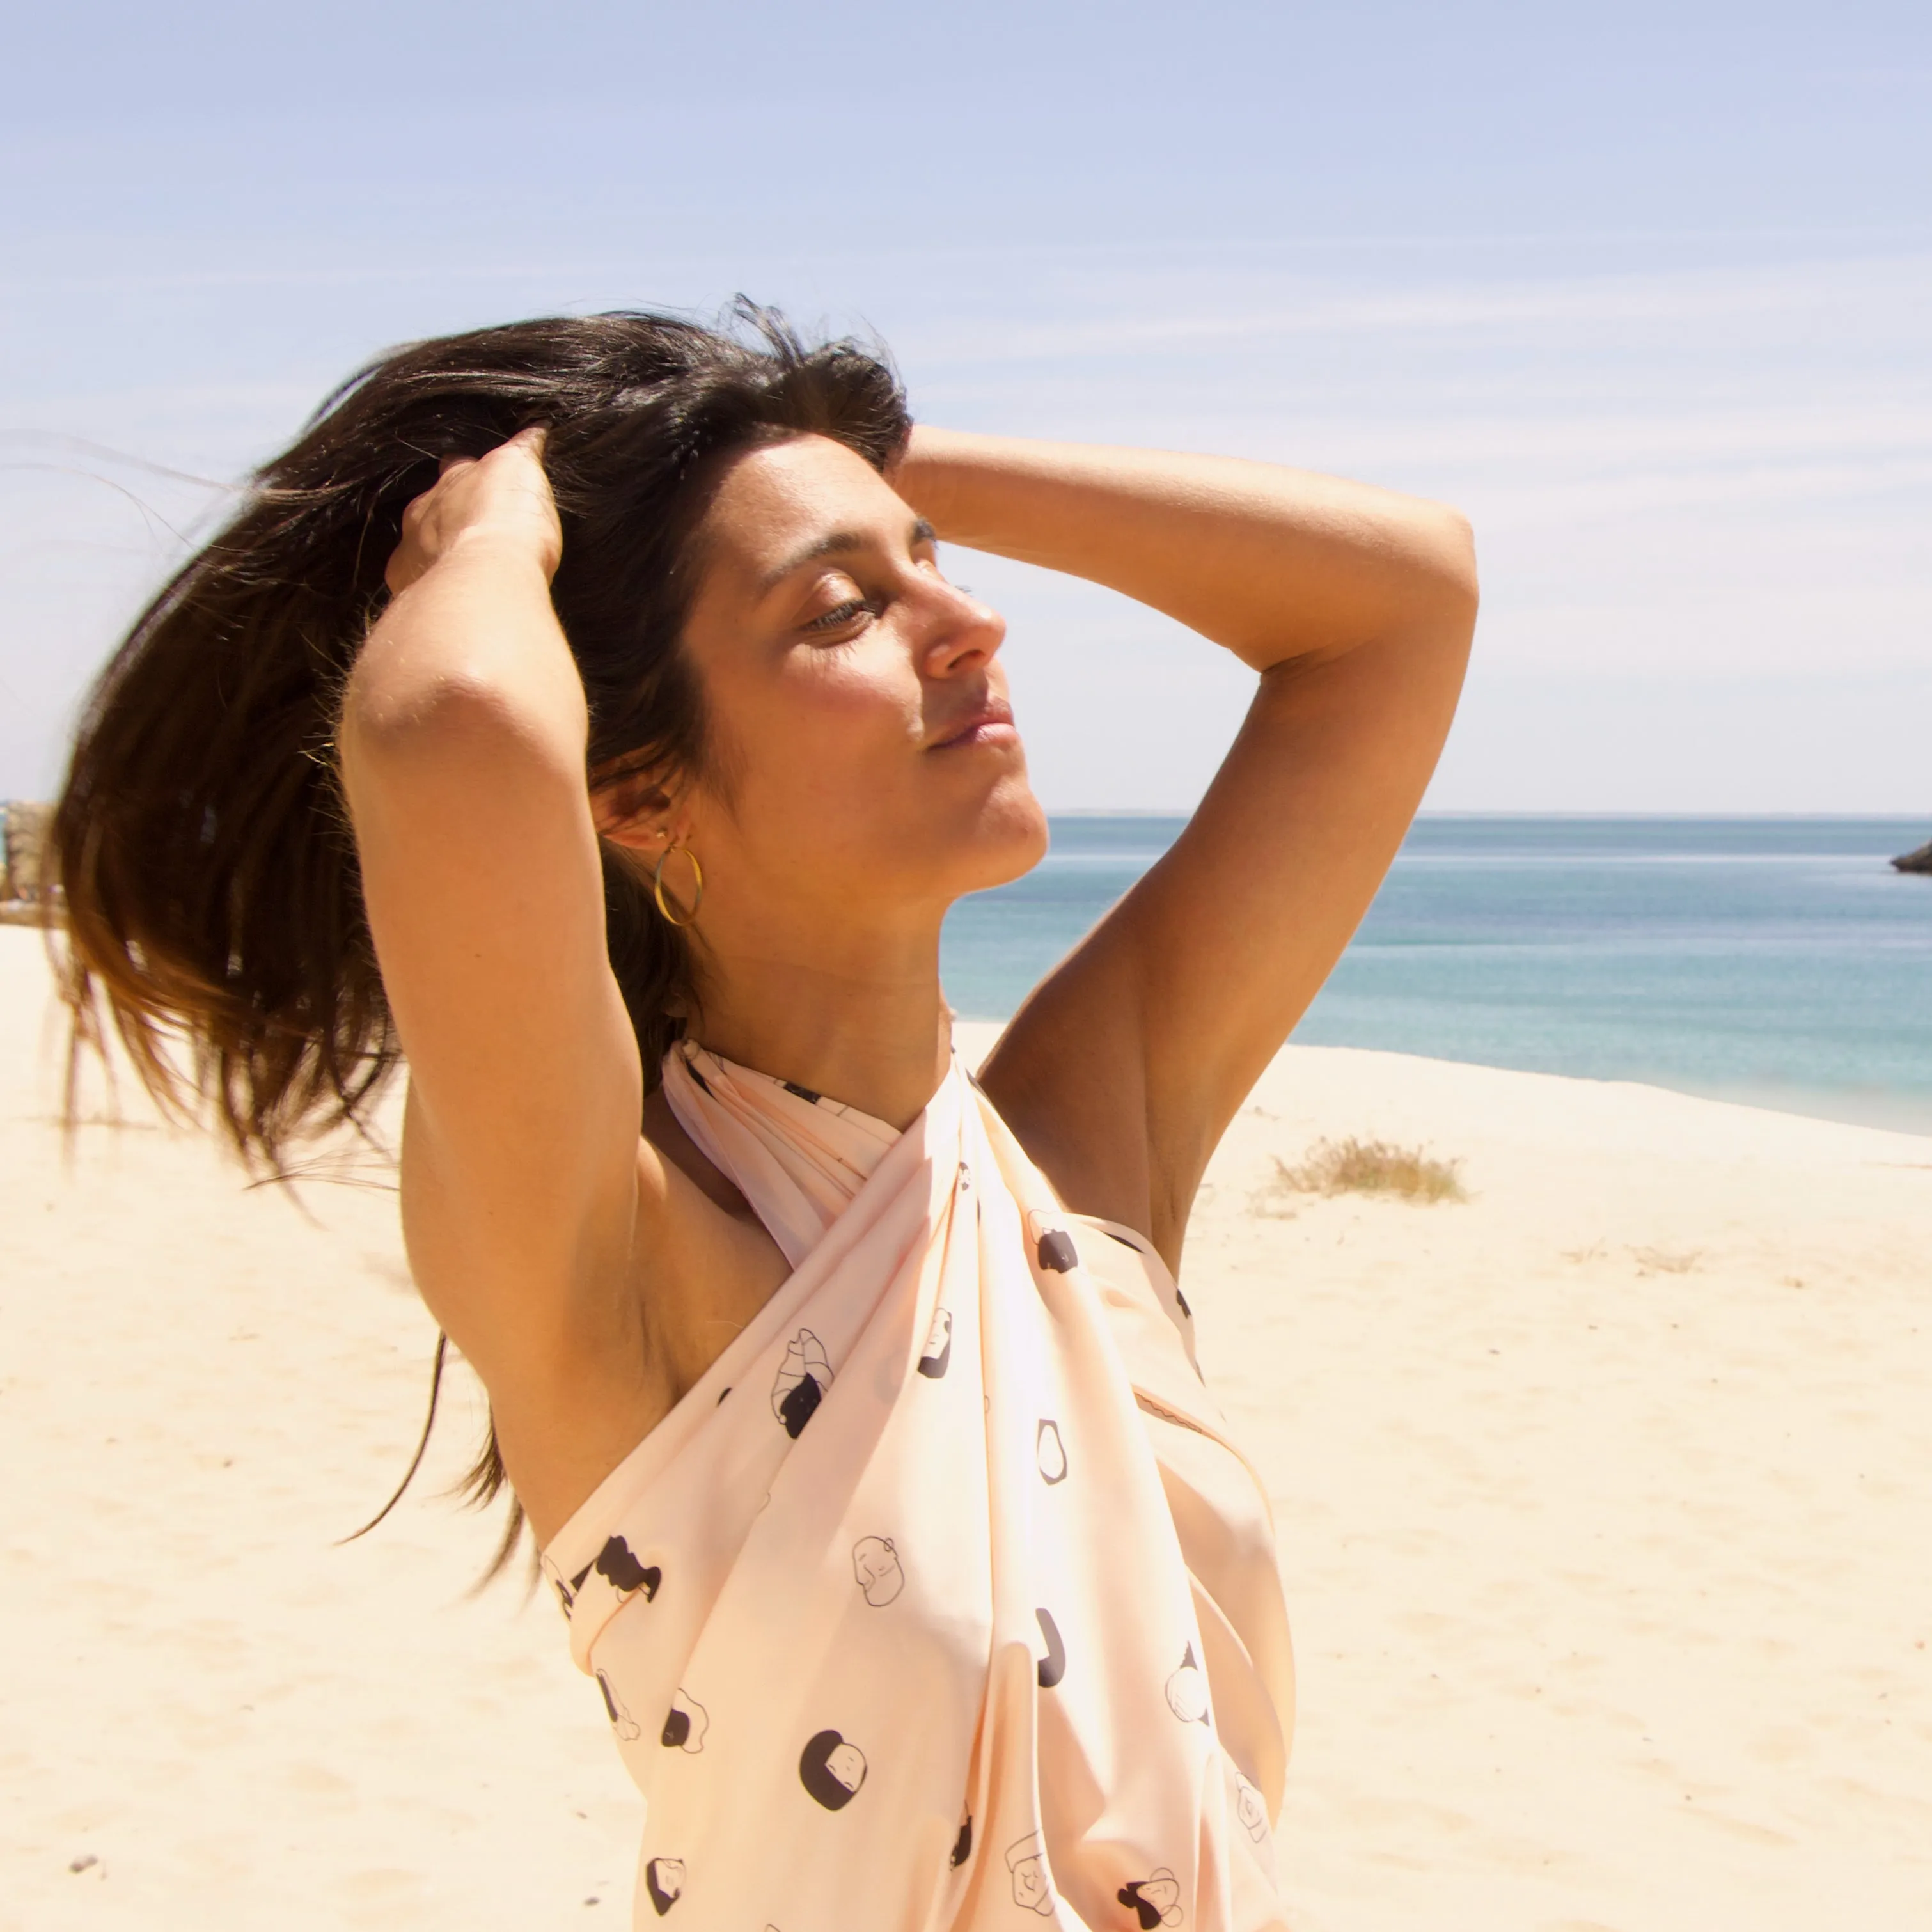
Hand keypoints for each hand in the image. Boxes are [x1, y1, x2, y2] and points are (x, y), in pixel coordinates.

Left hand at [385, 426, 562, 595]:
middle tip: (469, 530)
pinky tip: (444, 593)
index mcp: (453, 479)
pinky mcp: (403, 580)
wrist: (486, 578)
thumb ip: (525, 449)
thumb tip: (535, 429)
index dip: (466, 470)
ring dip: (433, 551)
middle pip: (430, 504)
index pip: (455, 463)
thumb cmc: (508, 522)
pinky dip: (423, 583)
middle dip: (445, 514)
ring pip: (416, 542)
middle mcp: (423, 508)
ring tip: (459, 568)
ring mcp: (410, 545)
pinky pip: (408, 578)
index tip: (477, 477)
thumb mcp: (524, 470)